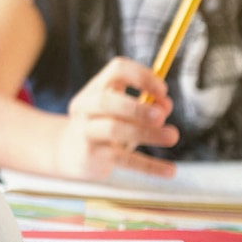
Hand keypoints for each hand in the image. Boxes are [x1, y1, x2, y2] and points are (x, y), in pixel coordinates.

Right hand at [54, 57, 179, 180]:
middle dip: (136, 107)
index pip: (116, 71)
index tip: (163, 91)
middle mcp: (85, 107)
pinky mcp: (92, 156)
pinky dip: (149, 165)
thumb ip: (144, 105)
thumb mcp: (121, 112)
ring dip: (146, 133)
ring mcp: (86, 132)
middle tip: (161, 116)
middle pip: (106, 101)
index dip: (141, 76)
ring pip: (113, 129)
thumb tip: (166, 105)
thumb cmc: (103, 125)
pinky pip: (123, 160)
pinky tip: (169, 170)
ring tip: (172, 136)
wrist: (69, 152)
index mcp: (95, 89)